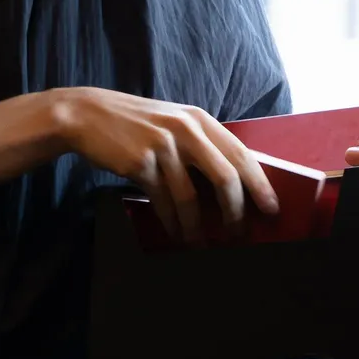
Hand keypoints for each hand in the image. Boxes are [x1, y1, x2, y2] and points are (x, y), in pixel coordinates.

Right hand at [57, 88, 278, 240]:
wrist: (87, 115)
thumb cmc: (133, 124)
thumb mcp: (172, 122)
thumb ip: (198, 144)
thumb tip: (228, 183)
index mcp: (199, 119)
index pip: (241, 154)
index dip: (260, 184)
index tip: (271, 209)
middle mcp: (185, 129)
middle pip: (224, 178)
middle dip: (234, 212)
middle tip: (238, 234)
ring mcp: (162, 146)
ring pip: (190, 197)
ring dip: (196, 226)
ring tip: (199, 243)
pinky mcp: (140, 162)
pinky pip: (162, 201)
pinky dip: (170, 221)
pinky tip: (174, 232)